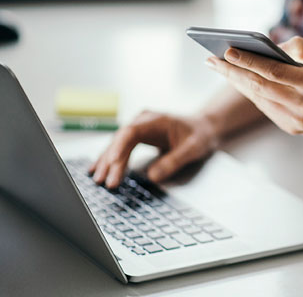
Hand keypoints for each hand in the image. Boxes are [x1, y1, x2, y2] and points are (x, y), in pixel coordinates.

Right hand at [89, 111, 218, 188]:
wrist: (204, 127)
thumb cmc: (200, 135)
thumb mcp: (193, 149)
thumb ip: (174, 161)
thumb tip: (152, 177)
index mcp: (156, 120)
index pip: (131, 132)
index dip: (119, 147)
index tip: (113, 162)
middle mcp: (143, 120)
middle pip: (121, 140)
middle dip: (111, 161)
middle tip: (105, 181)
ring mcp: (139, 127)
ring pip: (118, 144)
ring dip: (108, 162)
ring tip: (98, 180)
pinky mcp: (138, 136)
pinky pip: (121, 147)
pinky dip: (111, 159)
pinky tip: (98, 169)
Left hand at [205, 37, 302, 138]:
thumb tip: (275, 46)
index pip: (274, 72)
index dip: (249, 61)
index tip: (228, 50)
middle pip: (259, 87)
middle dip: (232, 72)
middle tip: (211, 60)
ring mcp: (296, 121)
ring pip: (259, 99)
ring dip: (237, 83)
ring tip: (220, 68)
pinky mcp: (292, 129)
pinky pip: (266, 109)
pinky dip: (251, 94)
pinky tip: (240, 81)